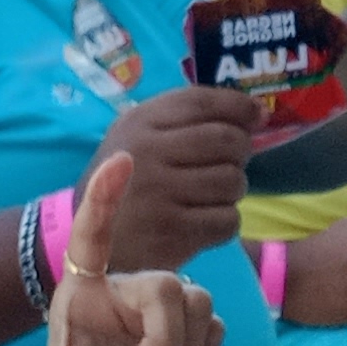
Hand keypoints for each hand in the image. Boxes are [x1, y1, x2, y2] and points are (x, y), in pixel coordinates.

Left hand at [0, 155, 220, 345]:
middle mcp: (122, 297)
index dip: (104, 199)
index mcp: (82, 299)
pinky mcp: (195, 334)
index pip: (91, 238)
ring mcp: (160, 314)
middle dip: (167, 331)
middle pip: (165, 283)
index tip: (121, 160)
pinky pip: (218, 326)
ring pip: (198, 300)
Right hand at [92, 83, 258, 275]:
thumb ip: (187, 120)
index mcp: (139, 124)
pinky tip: (204, 222)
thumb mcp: (138, 138)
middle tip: (232, 162)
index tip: (258, 115)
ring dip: (232, 190)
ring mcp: (160, 194)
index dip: (238, 105)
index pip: (201, 102)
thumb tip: (257, 112)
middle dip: (242, 151)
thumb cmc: (125, 184)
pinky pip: (228, 220)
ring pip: (232, 181)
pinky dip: (225, 222)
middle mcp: (147, 154)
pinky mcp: (172, 233)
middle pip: (226, 140)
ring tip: (211, 195)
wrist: (89, 243)